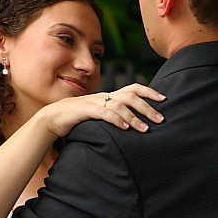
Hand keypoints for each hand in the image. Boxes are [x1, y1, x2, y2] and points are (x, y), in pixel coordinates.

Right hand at [39, 83, 165, 137]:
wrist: (53, 118)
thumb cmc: (78, 119)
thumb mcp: (99, 115)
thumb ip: (114, 116)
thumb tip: (133, 124)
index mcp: (109, 96)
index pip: (133, 88)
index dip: (149, 92)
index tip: (164, 99)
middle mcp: (104, 96)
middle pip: (130, 96)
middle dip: (147, 107)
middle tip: (161, 119)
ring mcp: (94, 102)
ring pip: (119, 105)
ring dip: (134, 117)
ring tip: (145, 129)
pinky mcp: (85, 110)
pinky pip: (103, 113)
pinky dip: (116, 120)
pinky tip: (125, 128)